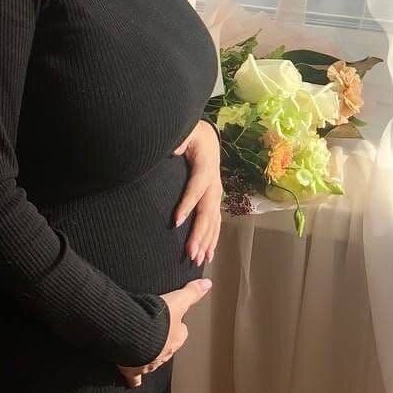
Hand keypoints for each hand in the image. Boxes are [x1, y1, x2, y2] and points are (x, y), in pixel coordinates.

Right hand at [116, 279, 212, 387]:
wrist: (135, 334)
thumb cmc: (158, 318)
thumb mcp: (177, 301)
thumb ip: (191, 292)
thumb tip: (209, 283)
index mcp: (176, 338)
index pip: (181, 332)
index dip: (177, 325)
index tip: (171, 318)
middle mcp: (165, 352)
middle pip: (167, 346)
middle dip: (162, 341)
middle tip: (154, 330)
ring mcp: (150, 363)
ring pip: (153, 360)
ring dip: (150, 354)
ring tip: (142, 346)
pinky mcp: (134, 370)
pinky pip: (136, 377)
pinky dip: (135, 377)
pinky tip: (133, 378)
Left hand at [172, 120, 222, 266]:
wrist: (208, 137)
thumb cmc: (192, 135)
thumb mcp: (186, 132)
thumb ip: (180, 140)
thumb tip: (175, 148)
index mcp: (206, 167)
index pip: (196, 188)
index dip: (187, 205)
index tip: (175, 222)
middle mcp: (214, 184)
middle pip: (207, 212)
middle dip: (199, 234)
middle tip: (190, 254)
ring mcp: (216, 193)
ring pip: (213, 221)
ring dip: (206, 242)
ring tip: (198, 260)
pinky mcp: (215, 200)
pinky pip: (215, 222)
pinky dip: (212, 239)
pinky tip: (208, 255)